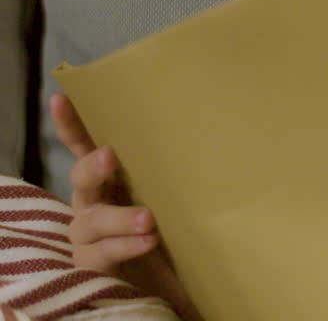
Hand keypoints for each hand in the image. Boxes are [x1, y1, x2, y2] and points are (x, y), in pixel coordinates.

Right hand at [51, 93, 203, 320]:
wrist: (175, 272)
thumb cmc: (174, 217)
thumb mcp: (173, 184)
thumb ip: (179, 161)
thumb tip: (221, 119)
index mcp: (109, 175)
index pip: (84, 145)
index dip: (71, 124)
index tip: (62, 98)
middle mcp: (93, 200)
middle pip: (81, 179)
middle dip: (93, 167)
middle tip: (110, 156)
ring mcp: (90, 233)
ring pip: (93, 220)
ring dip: (119, 217)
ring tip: (148, 218)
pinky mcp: (97, 262)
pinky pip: (107, 252)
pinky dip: (128, 245)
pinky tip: (149, 240)